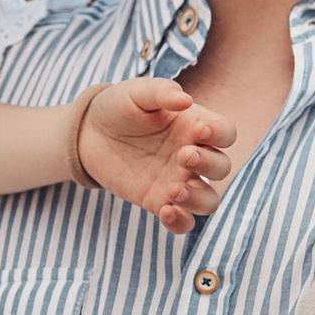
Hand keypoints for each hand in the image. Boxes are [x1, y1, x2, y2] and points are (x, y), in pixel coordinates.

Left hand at [78, 78, 234, 231]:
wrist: (89, 133)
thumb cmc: (120, 107)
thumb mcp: (137, 93)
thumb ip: (161, 92)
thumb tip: (185, 101)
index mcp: (195, 126)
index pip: (225, 133)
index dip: (219, 133)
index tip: (198, 130)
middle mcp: (193, 155)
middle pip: (221, 168)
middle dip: (208, 164)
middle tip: (183, 155)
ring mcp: (178, 181)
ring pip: (209, 200)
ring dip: (198, 197)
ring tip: (174, 189)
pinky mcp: (159, 202)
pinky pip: (183, 221)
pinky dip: (181, 222)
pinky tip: (166, 211)